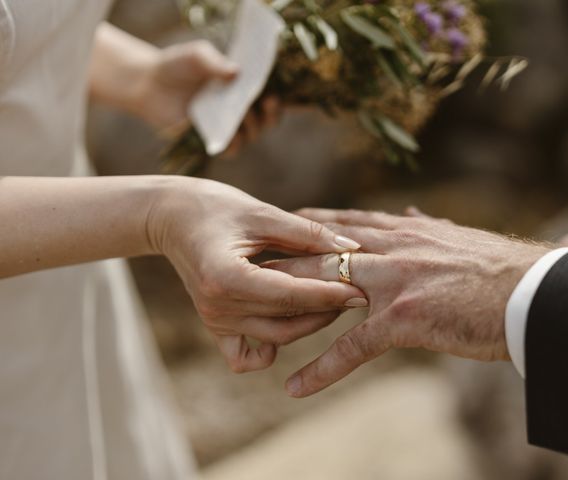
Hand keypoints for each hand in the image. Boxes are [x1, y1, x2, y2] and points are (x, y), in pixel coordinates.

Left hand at [134, 40, 280, 143]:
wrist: (149, 84)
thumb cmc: (177, 65)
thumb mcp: (196, 56)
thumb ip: (214, 62)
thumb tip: (236, 72)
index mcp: (243, 88)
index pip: (269, 97)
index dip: (277, 98)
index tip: (273, 93)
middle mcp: (240, 109)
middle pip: (267, 120)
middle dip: (271, 114)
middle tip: (267, 102)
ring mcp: (227, 126)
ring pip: (252, 135)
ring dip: (252, 127)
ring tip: (243, 116)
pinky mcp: (211, 140)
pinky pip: (231, 149)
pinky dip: (233, 143)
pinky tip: (230, 135)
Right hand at [147, 178, 365, 372]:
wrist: (172, 217)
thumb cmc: (215, 206)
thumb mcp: (262, 213)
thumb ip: (307, 234)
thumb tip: (352, 248)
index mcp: (226, 277)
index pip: (289, 294)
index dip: (329, 293)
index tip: (361, 290)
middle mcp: (217, 307)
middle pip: (286, 319)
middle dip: (327, 308)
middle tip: (357, 292)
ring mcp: (213, 320)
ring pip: (275, 337)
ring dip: (308, 324)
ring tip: (334, 302)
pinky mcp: (214, 325)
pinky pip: (243, 357)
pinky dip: (267, 351)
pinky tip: (285, 329)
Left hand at [265, 208, 547, 396]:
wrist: (534, 291)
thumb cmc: (501, 268)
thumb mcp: (456, 236)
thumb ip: (426, 225)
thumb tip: (411, 211)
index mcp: (407, 232)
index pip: (347, 221)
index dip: (312, 222)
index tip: (283, 220)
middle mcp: (393, 249)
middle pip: (322, 248)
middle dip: (282, 253)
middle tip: (244, 256)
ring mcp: (393, 282)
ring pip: (324, 287)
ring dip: (284, 302)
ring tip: (246, 314)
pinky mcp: (403, 319)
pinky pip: (351, 348)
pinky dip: (322, 370)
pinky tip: (296, 387)